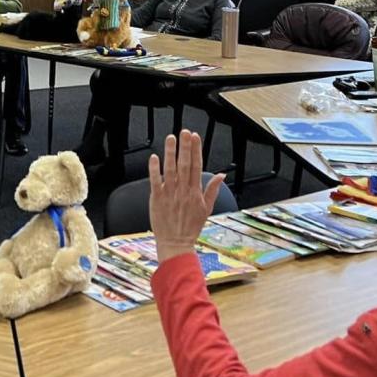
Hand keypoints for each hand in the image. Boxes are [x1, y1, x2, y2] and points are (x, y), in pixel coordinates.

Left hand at [148, 131, 224, 261]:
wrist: (176, 243)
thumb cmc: (190, 227)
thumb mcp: (206, 209)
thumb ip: (212, 190)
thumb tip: (221, 175)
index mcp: (195, 192)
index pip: (196, 166)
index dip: (196, 150)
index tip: (195, 137)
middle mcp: (183, 191)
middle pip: (184, 165)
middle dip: (185, 147)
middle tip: (185, 132)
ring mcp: (170, 194)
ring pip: (170, 170)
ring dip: (170, 153)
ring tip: (171, 138)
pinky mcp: (157, 199)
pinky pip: (155, 181)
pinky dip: (155, 169)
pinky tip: (155, 157)